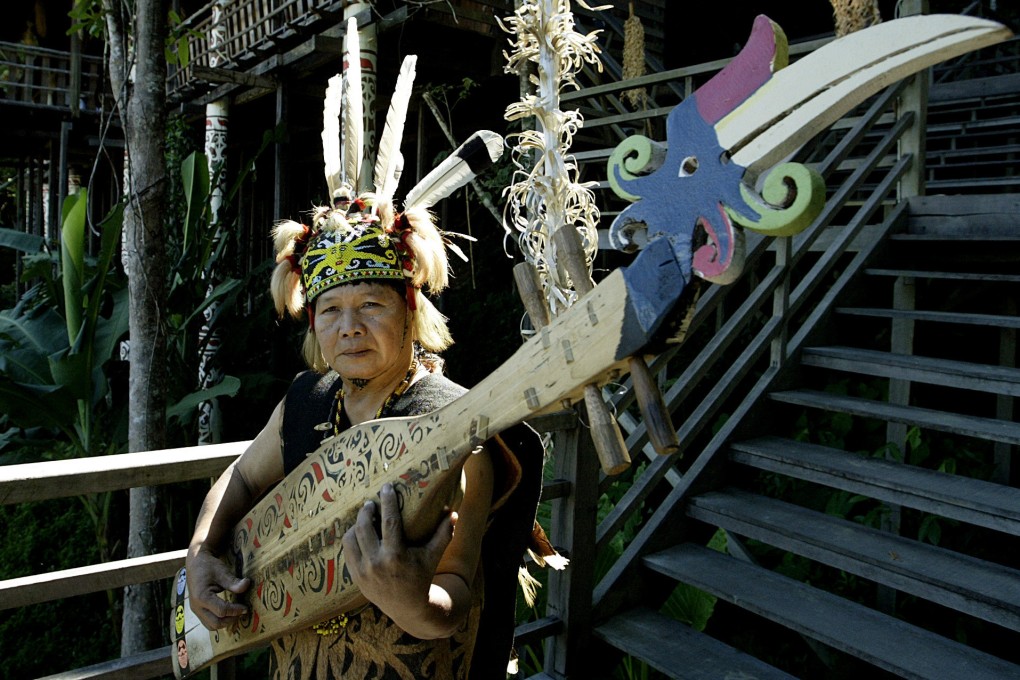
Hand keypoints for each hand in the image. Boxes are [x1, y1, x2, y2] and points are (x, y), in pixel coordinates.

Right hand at [185, 548, 250, 629]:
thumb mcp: (222, 572)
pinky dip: (219, 621)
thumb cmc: (208, 566)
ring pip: (211, 626)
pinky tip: (228, 614)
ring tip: (236, 614)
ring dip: (225, 623)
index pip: (222, 610)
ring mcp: (195, 610)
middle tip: (242, 612)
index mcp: (202, 597)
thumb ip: (233, 582)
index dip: (235, 610)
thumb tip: (247, 585)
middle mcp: (197, 607)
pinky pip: (208, 622)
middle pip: (216, 623)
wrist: (195, 563)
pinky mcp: (197, 610)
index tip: (246, 607)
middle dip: (231, 620)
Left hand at [342, 483, 456, 632]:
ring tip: (365, 516)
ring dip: (356, 524)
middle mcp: (376, 563)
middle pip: (364, 526)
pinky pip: (347, 551)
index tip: (386, 487)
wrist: (408, 608)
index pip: (388, 521)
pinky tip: (359, 532)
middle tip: (371, 502)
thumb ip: (444, 534)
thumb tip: (453, 512)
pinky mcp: (355, 576)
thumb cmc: (422, 578)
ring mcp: (363, 571)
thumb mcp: (433, 557)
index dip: (387, 501)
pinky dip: (351, 539)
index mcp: (396, 555)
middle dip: (366, 510)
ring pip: (351, 538)